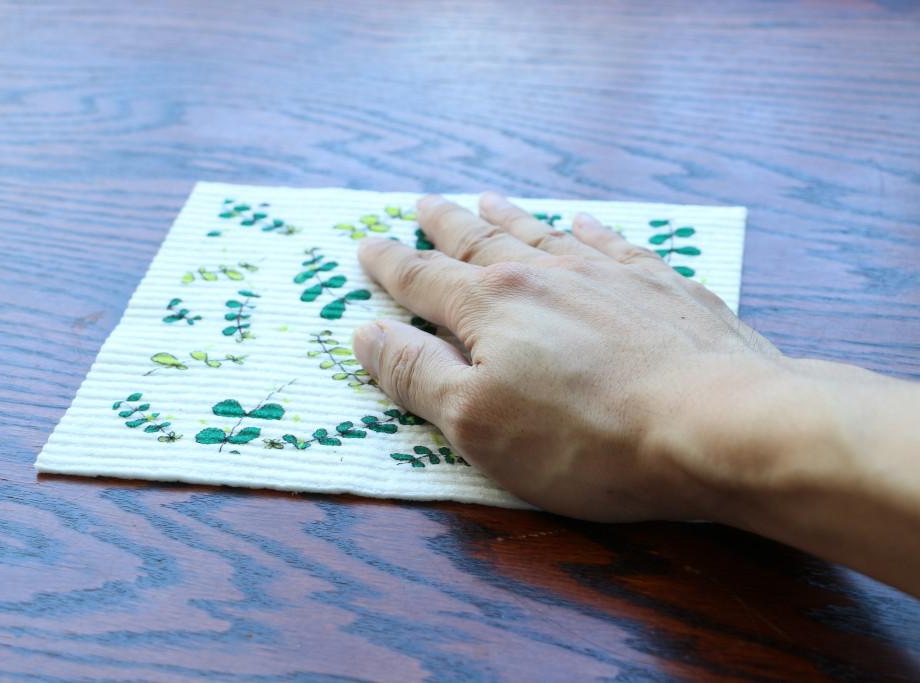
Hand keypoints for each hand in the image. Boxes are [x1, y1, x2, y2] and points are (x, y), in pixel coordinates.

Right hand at [352, 192, 786, 520]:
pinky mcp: (661, 285)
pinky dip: (587, 229)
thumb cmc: (585, 438)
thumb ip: (416, 374)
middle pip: (480, 241)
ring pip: (542, 233)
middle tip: (423, 203)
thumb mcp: (476, 423)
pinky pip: (611, 243)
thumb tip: (365, 332)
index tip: (368, 245)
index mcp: (490, 307)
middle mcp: (543, 274)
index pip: (424, 279)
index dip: (391, 265)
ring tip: (485, 198)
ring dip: (507, 216)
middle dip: (445, 225)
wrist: (715, 423)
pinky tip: (581, 222)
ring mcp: (605, 274)